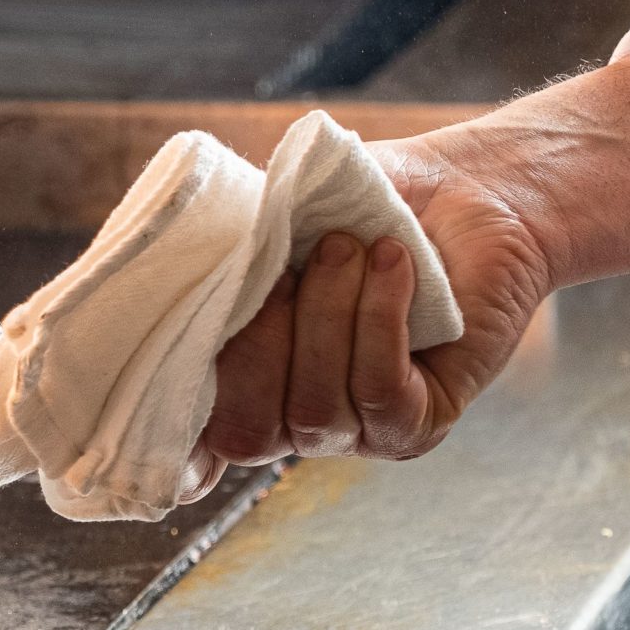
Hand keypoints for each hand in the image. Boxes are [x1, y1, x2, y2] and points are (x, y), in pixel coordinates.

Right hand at [200, 137, 556, 463]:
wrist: (466, 190)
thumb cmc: (365, 203)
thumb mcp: (281, 217)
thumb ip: (233, 250)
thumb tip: (193, 267)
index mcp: (247, 379)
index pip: (197, 436)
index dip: (175, 439)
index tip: (163, 399)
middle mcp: (294, 418)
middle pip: (245, 431)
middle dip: (258, 343)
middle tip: (290, 264)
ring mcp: (356, 430)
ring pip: (315, 409)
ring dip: (328, 316)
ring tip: (349, 244)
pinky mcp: (420, 423)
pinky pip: (379, 394)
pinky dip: (378, 321)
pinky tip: (392, 265)